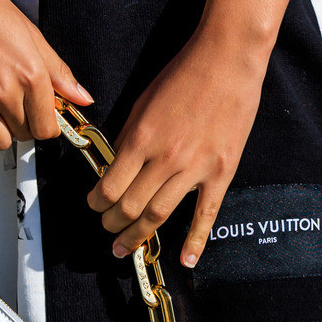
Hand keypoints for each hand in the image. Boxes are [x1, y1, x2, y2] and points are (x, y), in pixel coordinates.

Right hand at [0, 0, 90, 155]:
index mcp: (30, 74)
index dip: (48, 122)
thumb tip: (82, 97)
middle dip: (26, 122)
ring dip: (3, 131)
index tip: (42, 112)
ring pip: (0, 143)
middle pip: (26, 135)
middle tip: (18, 101)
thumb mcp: (31, 34)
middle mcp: (4, 91)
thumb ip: (58, 71)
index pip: (48, 128)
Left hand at [87, 25, 265, 267]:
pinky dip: (195, 241)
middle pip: (130, 206)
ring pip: (159, 214)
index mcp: (141, 138)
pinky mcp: (221, 171)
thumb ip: (129, 136)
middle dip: (113, 223)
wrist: (227, 60)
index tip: (94, 205)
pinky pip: (206, 214)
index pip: (109, 186)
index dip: (97, 202)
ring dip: (138, 235)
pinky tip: (186, 260)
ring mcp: (195, 168)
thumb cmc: (183, 75)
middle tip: (107, 229)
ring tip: (126, 247)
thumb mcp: (143, 101)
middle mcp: (164, 158)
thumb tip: (116, 165)